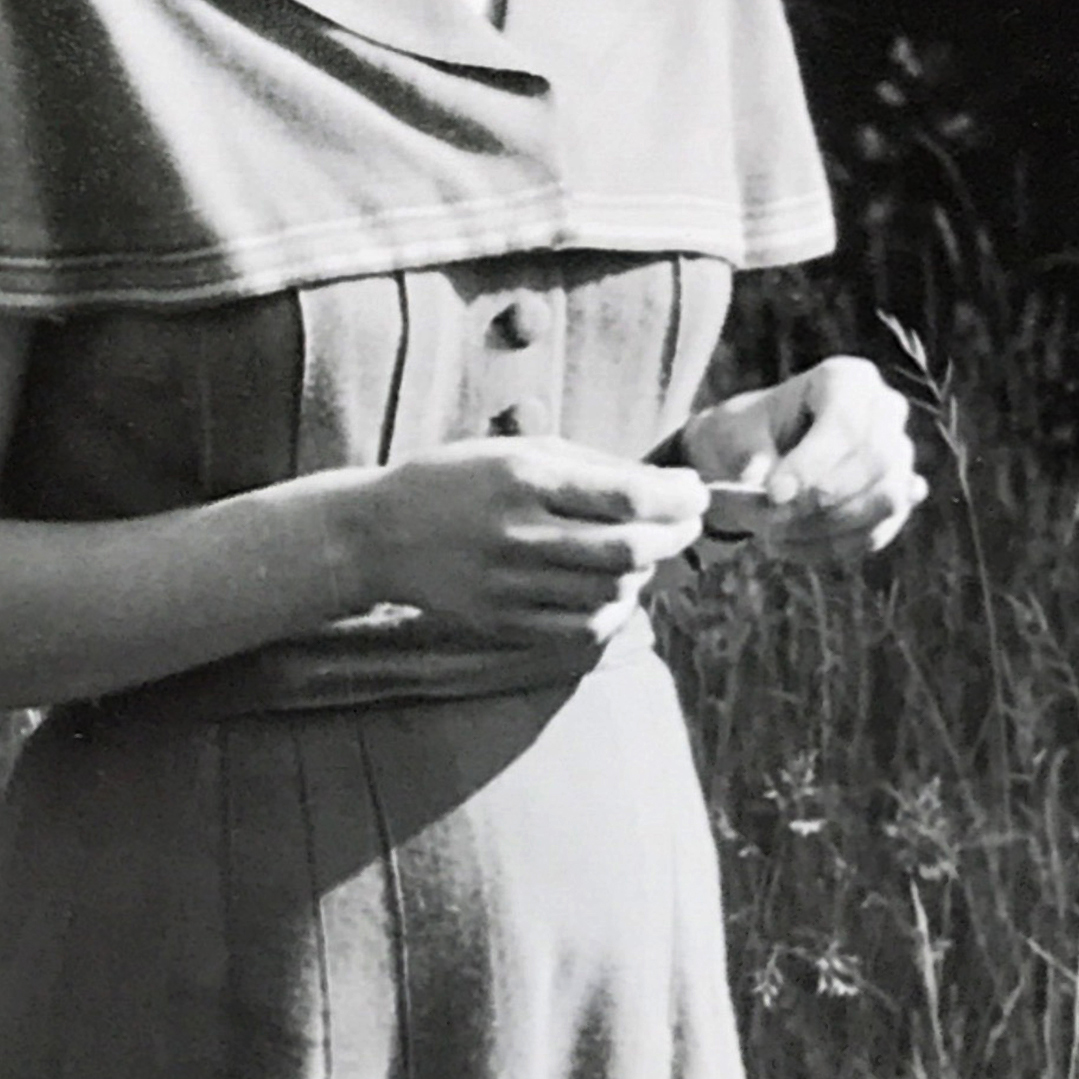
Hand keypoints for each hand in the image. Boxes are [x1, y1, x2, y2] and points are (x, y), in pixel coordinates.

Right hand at [357, 437, 708, 646]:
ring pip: (611, 591)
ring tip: (645, 553)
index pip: (627, 496)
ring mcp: (510, 584)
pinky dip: (612, 610)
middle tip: (685, 524)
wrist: (382, 534)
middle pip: (628, 548)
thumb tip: (669, 486)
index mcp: (524, 478)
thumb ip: (592, 467)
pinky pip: (581, 627)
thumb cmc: (460, 480)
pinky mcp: (503, 620)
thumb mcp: (519, 451)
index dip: (677, 498)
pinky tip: (614, 589)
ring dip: (644, 572)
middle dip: (673, 535)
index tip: (697, 493)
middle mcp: (518, 532)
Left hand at [678, 357, 926, 563]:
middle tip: (771, 521)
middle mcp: (886, 412)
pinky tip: (788, 545)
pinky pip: (877, 532)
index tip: (773, 494)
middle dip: (822, 500)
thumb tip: (757, 482)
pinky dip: (830, 547)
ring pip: (884, 500)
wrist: (759, 455)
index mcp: (848, 379)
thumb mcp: (737, 433)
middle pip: (876, 461)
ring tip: (772, 536)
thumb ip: (751, 455)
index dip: (813, 463)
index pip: (846, 423)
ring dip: (826, 528)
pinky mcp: (896, 500)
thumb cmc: (749, 433)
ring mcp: (899, 456)